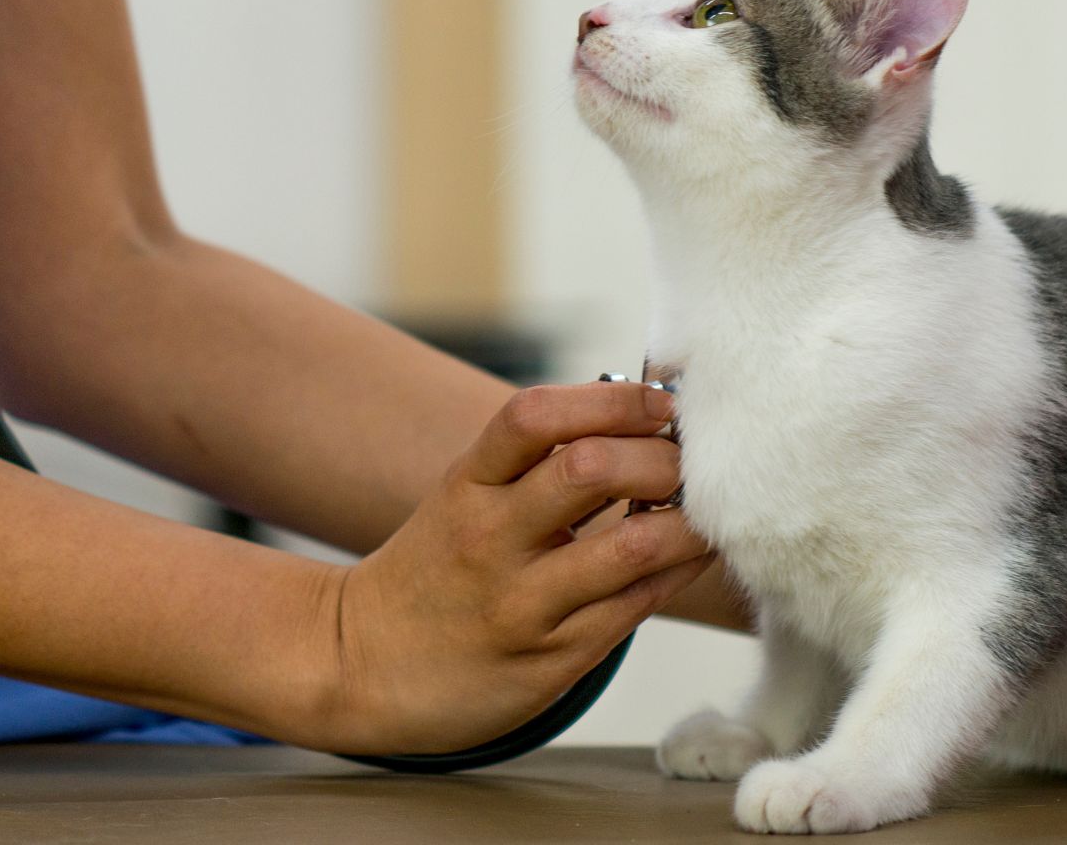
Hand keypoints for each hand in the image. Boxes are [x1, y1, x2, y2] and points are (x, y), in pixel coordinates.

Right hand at [319, 381, 711, 754]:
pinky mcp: (551, 661)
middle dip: (661, 458)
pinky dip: (677, 573)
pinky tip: (688, 556)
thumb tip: (640, 416)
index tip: (658, 402)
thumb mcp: (464, 499)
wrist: (361, 667)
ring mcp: (521, 604)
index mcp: (466, 485)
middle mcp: (489, 539)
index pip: (534, 415)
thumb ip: (536, 462)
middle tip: (690, 464)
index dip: (610, 398)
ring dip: (689, 522)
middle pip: (591, 470)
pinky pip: (635, 608)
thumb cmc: (435, 570)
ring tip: (706, 511)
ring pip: (632, 548)